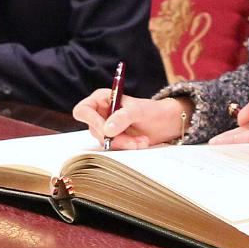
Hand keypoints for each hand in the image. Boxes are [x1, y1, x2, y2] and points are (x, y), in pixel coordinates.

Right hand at [73, 91, 188, 150]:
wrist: (165, 123)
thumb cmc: (151, 110)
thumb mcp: (138, 110)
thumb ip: (122, 117)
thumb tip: (106, 130)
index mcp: (101, 99)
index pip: (83, 110)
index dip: (92, 121)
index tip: (107, 130)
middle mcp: (100, 114)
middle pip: (95, 130)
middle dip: (115, 138)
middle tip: (134, 141)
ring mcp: (106, 128)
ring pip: (105, 142)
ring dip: (125, 144)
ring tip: (142, 141)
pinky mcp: (113, 140)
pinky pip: (114, 148)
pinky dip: (127, 147)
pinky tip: (140, 143)